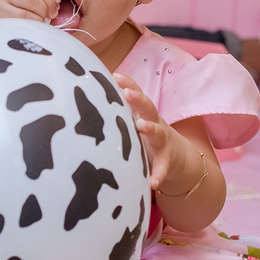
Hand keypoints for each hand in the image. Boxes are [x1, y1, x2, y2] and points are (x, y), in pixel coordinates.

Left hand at [114, 73, 174, 189]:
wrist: (174, 154)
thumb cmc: (143, 134)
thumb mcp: (132, 120)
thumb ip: (117, 111)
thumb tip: (85, 97)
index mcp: (143, 113)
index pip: (136, 94)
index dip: (127, 84)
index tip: (115, 76)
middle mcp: (154, 122)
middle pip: (148, 107)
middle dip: (138, 99)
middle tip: (127, 94)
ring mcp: (161, 142)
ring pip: (158, 132)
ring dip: (150, 128)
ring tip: (141, 126)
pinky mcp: (165, 161)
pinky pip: (162, 167)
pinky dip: (158, 174)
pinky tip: (153, 182)